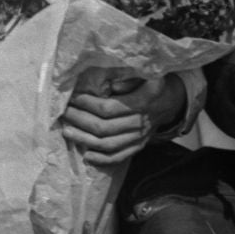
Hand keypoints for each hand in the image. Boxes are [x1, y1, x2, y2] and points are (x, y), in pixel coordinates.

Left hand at [60, 66, 184, 165]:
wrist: (169, 102)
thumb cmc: (152, 84)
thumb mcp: (147, 74)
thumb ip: (129, 78)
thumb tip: (112, 85)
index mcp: (141, 103)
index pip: (108, 108)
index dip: (87, 104)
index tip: (72, 98)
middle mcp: (140, 123)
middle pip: (104, 127)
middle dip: (80, 120)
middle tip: (64, 113)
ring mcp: (139, 138)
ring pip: (108, 144)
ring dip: (85, 139)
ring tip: (67, 131)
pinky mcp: (138, 146)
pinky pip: (119, 157)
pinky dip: (102, 159)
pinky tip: (86, 156)